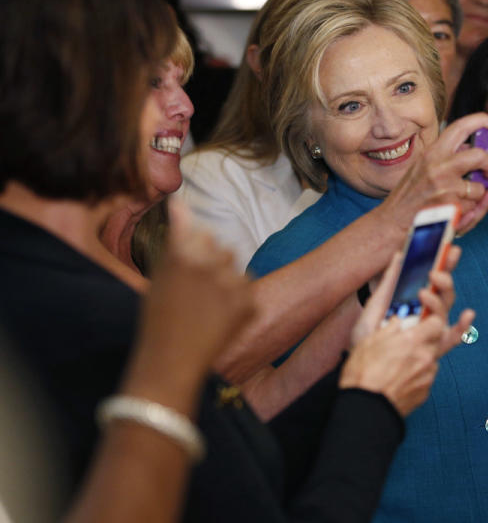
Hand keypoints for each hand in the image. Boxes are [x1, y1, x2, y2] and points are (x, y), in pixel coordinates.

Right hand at [126, 199, 256, 409]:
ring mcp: (231, 284)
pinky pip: (248, 289)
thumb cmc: (158, 319)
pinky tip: (218, 320)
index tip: (191, 271)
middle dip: (213, 263)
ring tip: (207, 308)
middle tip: (197, 294)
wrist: (171, 365)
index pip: (200, 232)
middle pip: (222, 248)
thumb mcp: (158, 276)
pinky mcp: (248, 303)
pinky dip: (238, 301)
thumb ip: (175, 238)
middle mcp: (208, 265)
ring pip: (237, 267)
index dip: (195, 251)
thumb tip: (180, 202)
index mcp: (182, 255)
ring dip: (227, 279)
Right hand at [342, 245, 473, 415]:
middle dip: (457, 320)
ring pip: (435, 353)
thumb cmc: (362, 375)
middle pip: (447, 333)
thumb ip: (389, 324)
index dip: (434, 304)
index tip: (424, 296)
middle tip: (465, 313)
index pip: (438, 317)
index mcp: (412, 341)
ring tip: (423, 340)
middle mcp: (426, 357)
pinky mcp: (425, 391)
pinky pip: (427, 371)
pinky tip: (403, 368)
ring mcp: (428, 375)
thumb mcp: (368, 340)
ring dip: (428, 346)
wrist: (364, 412)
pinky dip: (419, 365)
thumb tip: (400, 316)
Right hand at [378, 113, 487, 237]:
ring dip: (476, 197)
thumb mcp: (424, 169)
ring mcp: (444, 187)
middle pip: (480, 155)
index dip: (481, 120)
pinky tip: (454, 213)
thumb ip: (449, 159)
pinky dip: (468, 212)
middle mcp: (438, 166)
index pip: (460, 127)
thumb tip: (477, 153)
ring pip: (479, 188)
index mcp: (432, 153)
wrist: (392, 223)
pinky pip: (473, 208)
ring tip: (460, 201)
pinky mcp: (450, 207)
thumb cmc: (409, 197)